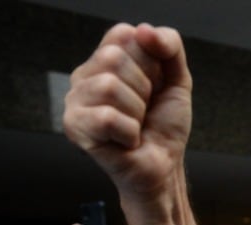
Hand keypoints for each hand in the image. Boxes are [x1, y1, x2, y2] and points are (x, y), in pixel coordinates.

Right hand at [63, 23, 192, 198]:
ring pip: (110, 86)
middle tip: (143, 111)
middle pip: (114, 57)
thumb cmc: (163, 127)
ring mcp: (75, 101)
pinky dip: (128, 132)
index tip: (154, 87)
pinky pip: (107, 116)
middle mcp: (85, 76)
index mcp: (105, 60)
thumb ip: (169, 47)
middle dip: (144, 88)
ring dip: (136, 112)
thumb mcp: (176, 80)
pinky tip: (126, 140)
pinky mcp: (74, 126)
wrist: (164, 167)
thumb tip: (144, 30)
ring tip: (135, 126)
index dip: (150, 62)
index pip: (124, 34)